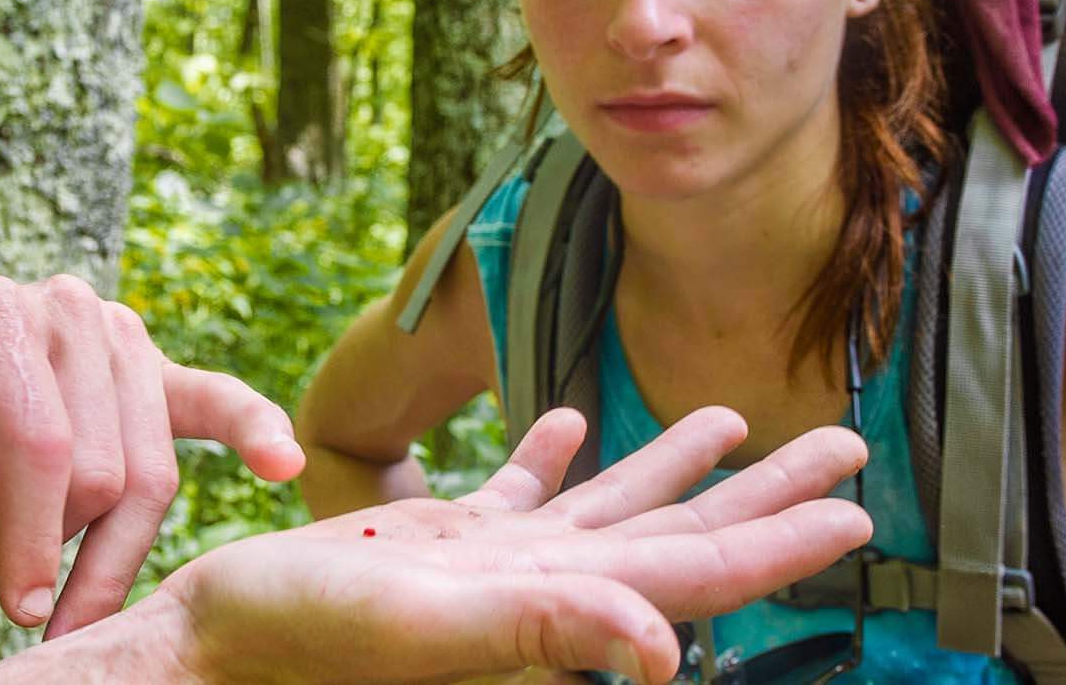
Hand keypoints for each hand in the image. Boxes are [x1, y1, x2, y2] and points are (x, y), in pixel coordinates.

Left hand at [0, 275, 305, 634]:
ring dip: (106, 552)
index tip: (15, 609)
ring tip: (34, 593)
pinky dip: (252, 429)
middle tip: (11, 609)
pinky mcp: (147, 376)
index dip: (31, 537)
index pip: (39, 441)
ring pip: (151, 472)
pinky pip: (212, 402)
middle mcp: (60, 309)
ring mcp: (112, 338)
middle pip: (103, 466)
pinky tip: (284, 464)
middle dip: (64, 554)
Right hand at [153, 406, 871, 683]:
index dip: (781, 542)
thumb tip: (668, 650)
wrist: (209, 645)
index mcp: (554, 605)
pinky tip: (568, 417)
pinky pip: (515, 492)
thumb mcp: (427, 624)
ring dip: (675, 464)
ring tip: (733, 415)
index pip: (696, 572)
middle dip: (765, 490)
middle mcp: (541, 586)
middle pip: (680, 532)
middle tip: (845, 443)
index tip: (857, 510)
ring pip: (610, 506)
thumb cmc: (302, 640)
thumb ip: (549, 630)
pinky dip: (551, 453)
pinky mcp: (436, 541)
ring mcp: (491, 563)